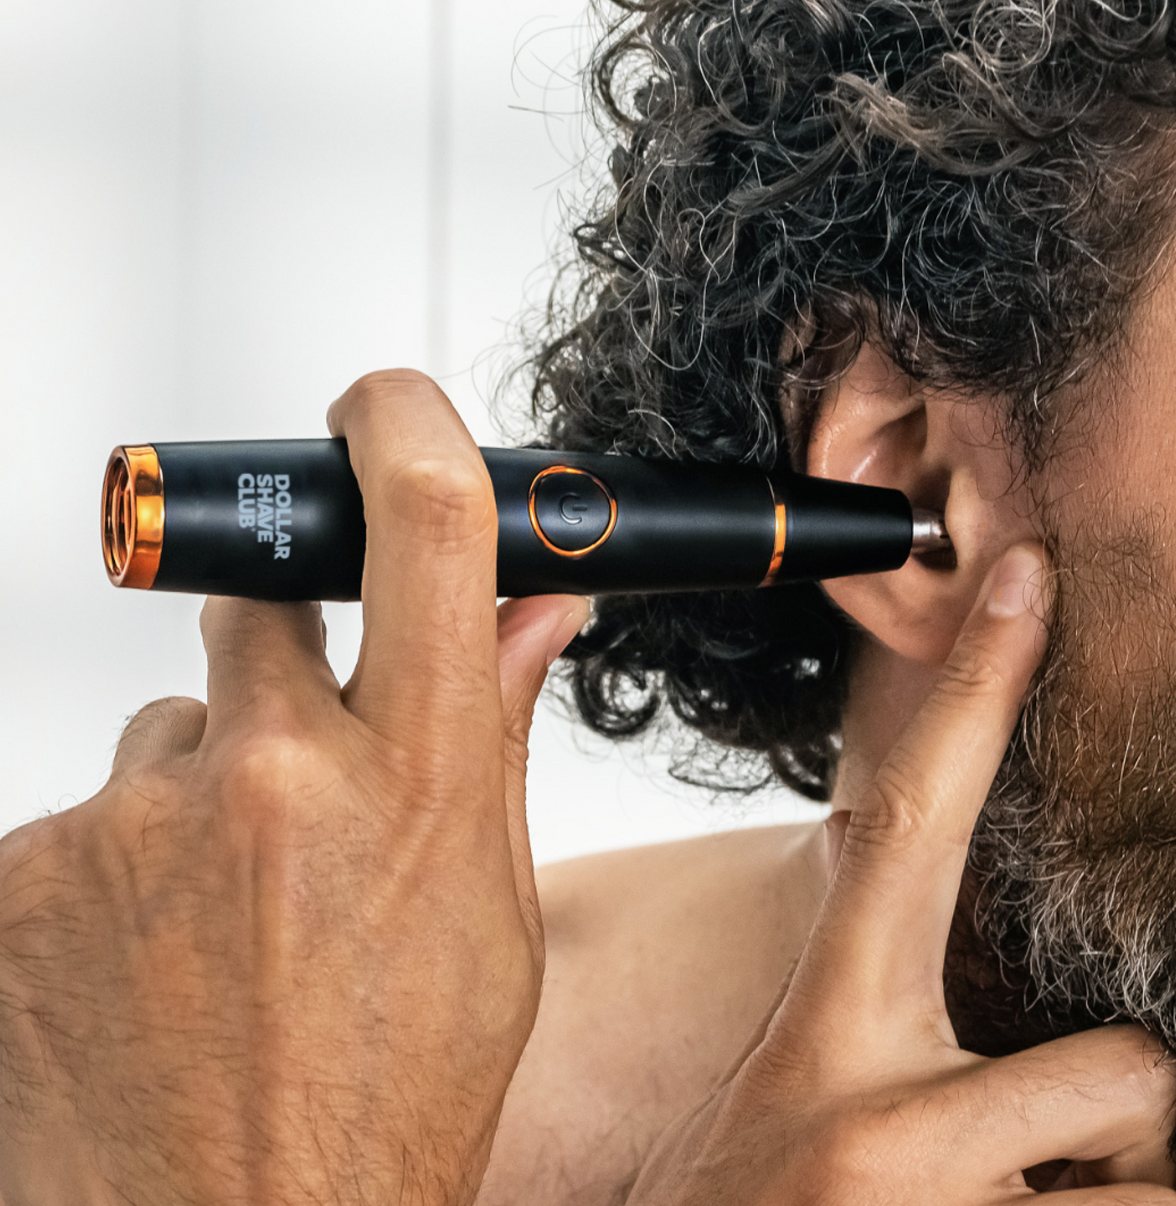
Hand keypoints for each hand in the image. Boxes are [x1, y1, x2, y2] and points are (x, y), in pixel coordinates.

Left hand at [0, 371, 587, 1205]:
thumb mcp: (488, 923)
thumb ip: (491, 740)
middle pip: (262, 602)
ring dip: (210, 782)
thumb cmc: (385, 1108)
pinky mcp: (19, 873)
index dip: (402, 430)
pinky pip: (91, 808)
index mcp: (413, 789)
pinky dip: (130, 858)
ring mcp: (130, 827)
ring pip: (174, 722)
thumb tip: (527, 612)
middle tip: (304, 761)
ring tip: (233, 913)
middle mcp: (270, 783)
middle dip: (290, 656)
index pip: (424, 530)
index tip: (381, 407)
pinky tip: (161, 955)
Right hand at [625, 545, 1175, 1203]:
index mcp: (830, 1025)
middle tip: (1039, 1164)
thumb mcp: (797, 1080)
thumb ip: (871, 993)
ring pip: (1156, 1165)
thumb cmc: (741, 1201)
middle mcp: (877, 1112)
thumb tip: (929, 885)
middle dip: (1120, 1120)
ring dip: (1111, 1196)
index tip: (1030, 580)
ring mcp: (927, 1203)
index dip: (978, 689)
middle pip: (1133, 1068)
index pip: (915, 817)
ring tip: (1006, 1205)